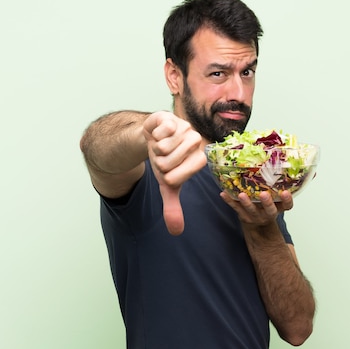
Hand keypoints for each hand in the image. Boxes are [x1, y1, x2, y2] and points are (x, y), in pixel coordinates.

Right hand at [143, 111, 206, 234]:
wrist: (150, 138)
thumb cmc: (164, 161)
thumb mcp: (167, 185)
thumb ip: (173, 207)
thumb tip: (176, 231)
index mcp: (199, 158)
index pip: (183, 174)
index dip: (170, 176)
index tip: (168, 171)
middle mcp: (195, 141)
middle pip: (169, 161)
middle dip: (159, 163)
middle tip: (162, 157)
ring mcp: (184, 127)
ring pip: (164, 147)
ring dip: (155, 149)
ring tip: (160, 145)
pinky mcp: (170, 117)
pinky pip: (160, 132)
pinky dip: (153, 136)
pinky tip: (157, 134)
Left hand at [220, 190, 293, 226]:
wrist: (259, 225)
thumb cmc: (267, 206)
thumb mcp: (276, 199)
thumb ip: (275, 185)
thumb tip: (272, 161)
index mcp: (279, 207)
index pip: (287, 205)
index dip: (287, 200)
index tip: (285, 192)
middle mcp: (268, 213)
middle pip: (270, 210)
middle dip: (267, 203)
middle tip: (263, 194)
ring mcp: (256, 216)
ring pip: (251, 210)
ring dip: (246, 203)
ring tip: (242, 195)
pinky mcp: (244, 216)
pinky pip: (236, 208)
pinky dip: (229, 201)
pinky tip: (223, 194)